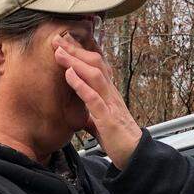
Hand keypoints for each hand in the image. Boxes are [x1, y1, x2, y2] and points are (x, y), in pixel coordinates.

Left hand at [52, 32, 142, 169]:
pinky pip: (93, 97)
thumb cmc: (119, 139)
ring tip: (60, 52)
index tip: (65, 43)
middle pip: (95, 64)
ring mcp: (110, 104)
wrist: (134, 155)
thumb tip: (82, 116)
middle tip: (58, 38)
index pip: (96, 67)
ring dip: (75, 62)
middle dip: (76, 50)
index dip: (81, 53)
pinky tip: (69, 74)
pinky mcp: (108, 118)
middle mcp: (111, 94)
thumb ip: (92, 115)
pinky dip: (80, 84)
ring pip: (94, 75)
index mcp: (109, 94)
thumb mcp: (102, 123)